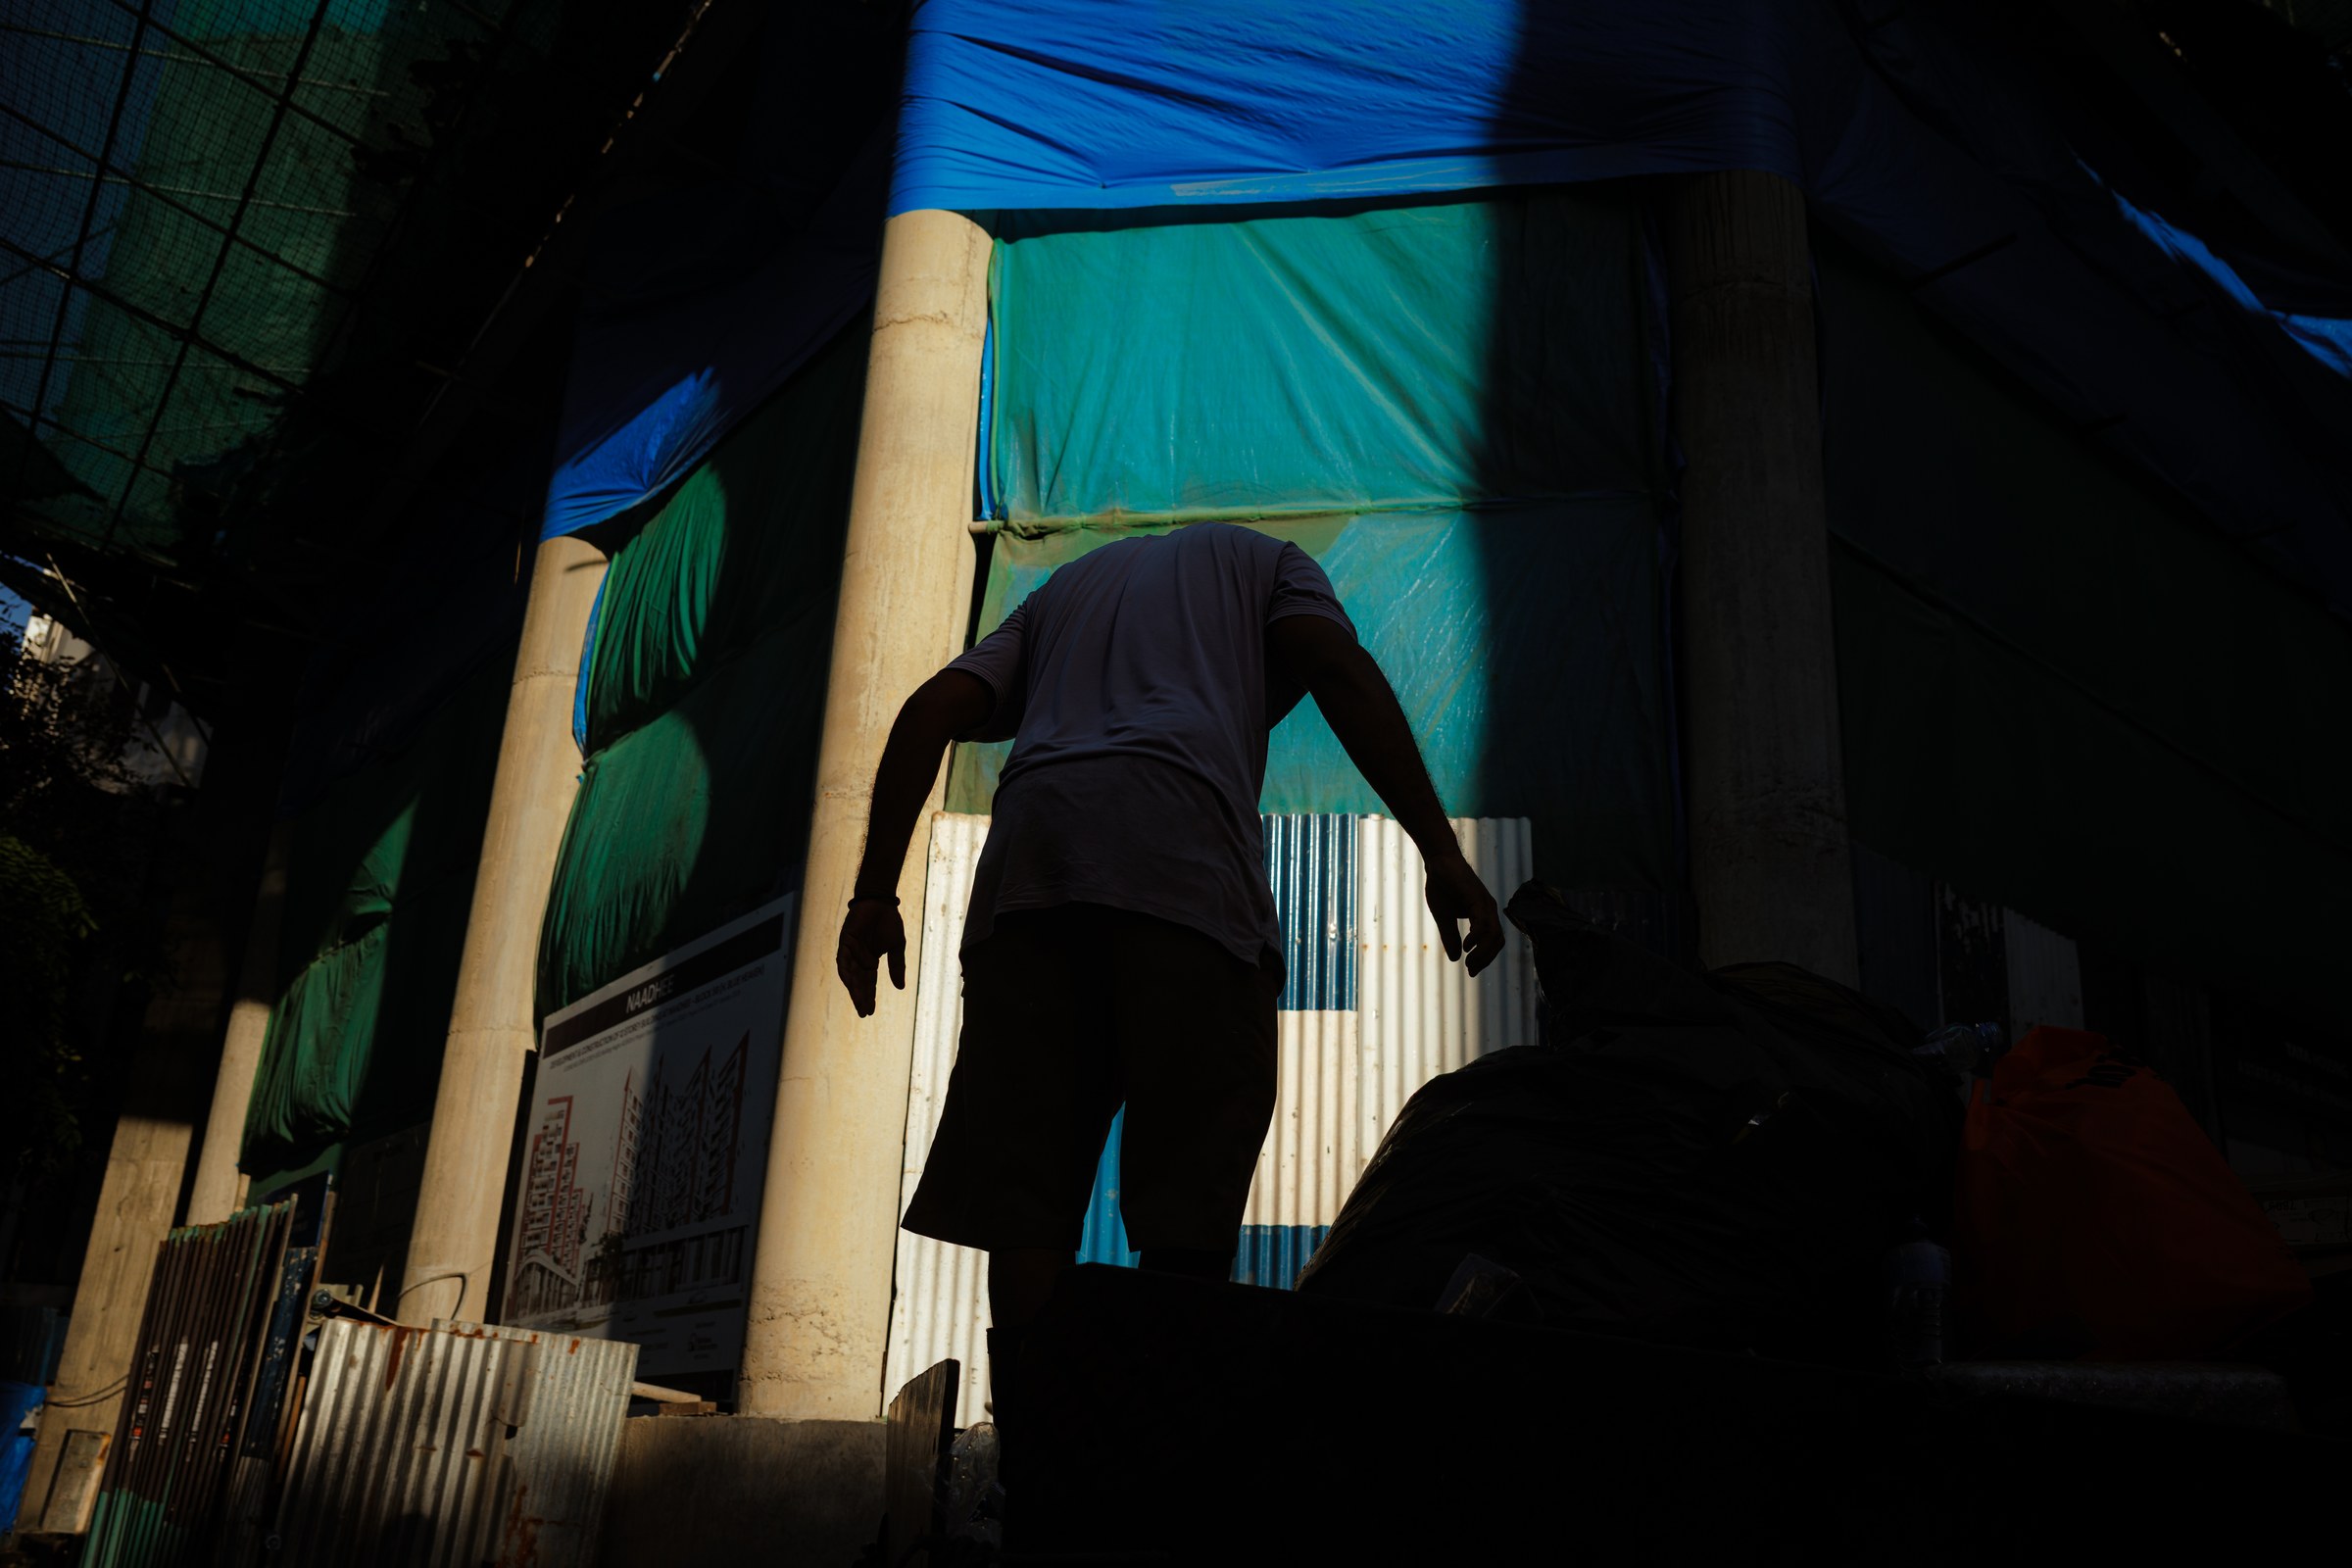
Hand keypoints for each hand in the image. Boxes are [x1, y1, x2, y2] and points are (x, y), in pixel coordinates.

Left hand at [836, 899, 905, 1017]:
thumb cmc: (889, 922)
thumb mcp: (896, 947)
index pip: (869, 983)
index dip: (869, 997)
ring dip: (854, 988)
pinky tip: (849, 983)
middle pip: (859, 982)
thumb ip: (896, 966)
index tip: (870, 1012)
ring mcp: (851, 951)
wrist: (882, 902)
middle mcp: (859, 959)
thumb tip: (900, 988)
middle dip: (861, 997)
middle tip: (864, 1013)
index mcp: (871, 961)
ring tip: (859, 1002)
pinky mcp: (845, 942)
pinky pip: (843, 960)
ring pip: (851, 974)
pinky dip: (845, 971)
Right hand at [1424, 849, 1504, 976]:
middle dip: (1485, 959)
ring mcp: (1485, 903)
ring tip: (1469, 962)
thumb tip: (1455, 958)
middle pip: (1497, 941)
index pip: (1493, 942)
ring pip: (1493, 934)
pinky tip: (1466, 946)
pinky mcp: (1478, 898)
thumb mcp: (1444, 917)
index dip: (1485, 958)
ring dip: (1483, 952)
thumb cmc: (1442, 886)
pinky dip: (1477, 937)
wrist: (1438, 862)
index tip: (1471, 970)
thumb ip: (1450, 937)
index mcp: (1483, 914)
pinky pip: (1483, 922)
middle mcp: (1489, 909)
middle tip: (1470, 970)